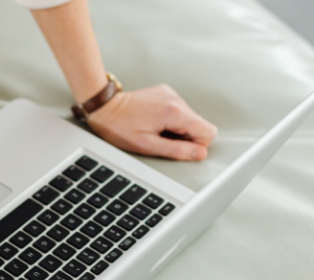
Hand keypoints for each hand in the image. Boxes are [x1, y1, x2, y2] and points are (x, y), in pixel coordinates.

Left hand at [86, 84, 217, 160]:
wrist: (105, 108)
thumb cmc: (120, 127)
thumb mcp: (147, 145)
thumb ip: (176, 150)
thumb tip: (199, 154)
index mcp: (174, 112)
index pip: (207, 132)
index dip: (196, 145)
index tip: (177, 146)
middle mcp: (176, 99)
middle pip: (199, 124)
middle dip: (185, 137)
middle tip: (161, 138)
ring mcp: (171, 93)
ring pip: (189, 118)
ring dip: (177, 128)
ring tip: (155, 129)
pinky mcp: (165, 92)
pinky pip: (179, 110)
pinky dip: (171, 119)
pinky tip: (154, 121)